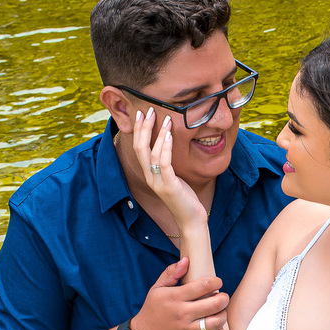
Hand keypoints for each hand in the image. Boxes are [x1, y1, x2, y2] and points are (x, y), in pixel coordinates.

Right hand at [130, 259, 228, 329]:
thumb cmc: (153, 309)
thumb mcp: (157, 288)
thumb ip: (171, 272)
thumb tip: (187, 260)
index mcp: (175, 297)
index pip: (203, 285)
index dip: (216, 282)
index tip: (218, 282)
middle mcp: (182, 313)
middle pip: (214, 304)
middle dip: (224, 298)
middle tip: (223, 297)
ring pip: (216, 322)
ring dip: (223, 315)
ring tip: (220, 311)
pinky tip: (215, 326)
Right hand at [131, 110, 206, 228]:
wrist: (191, 220)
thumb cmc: (185, 198)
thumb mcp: (175, 177)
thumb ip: (169, 163)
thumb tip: (171, 144)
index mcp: (149, 174)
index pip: (138, 148)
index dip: (138, 130)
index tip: (142, 113)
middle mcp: (150, 177)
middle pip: (140, 148)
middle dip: (143, 127)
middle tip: (148, 110)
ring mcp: (158, 183)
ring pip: (151, 153)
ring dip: (157, 133)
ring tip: (165, 118)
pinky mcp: (169, 187)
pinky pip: (164, 163)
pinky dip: (165, 147)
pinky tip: (169, 135)